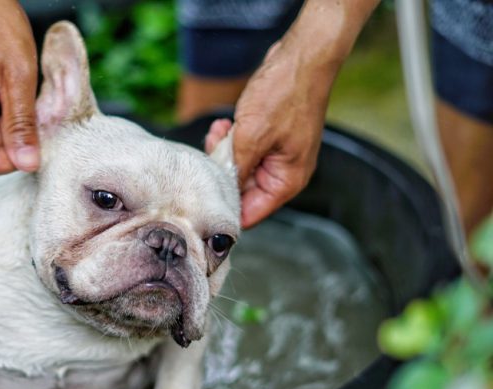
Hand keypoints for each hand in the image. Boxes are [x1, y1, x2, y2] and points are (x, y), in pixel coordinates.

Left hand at [230, 39, 330, 228]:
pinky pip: (243, 150)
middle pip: (242, 191)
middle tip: (212, 151)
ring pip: (239, 168)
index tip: (204, 198)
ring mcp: (276, 155)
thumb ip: (235, 170)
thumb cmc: (285, 94)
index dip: (226, 209)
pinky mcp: (269, 139)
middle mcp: (283, 172)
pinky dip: (230, 140)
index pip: (251, 214)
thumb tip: (221, 193)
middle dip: (222, 173)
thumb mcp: (251, 137)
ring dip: (223, 153)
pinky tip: (224, 125)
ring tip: (218, 132)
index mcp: (286, 181)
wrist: (301, 58)